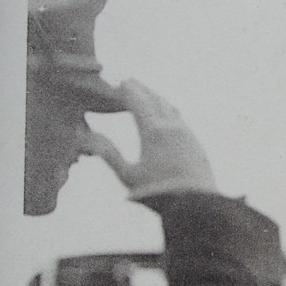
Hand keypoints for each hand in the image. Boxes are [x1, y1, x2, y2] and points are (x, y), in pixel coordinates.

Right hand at [84, 80, 217, 200]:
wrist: (195, 204)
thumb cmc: (157, 192)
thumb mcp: (127, 175)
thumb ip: (108, 154)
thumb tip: (88, 136)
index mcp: (153, 132)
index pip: (139, 102)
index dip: (129, 90)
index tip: (121, 81)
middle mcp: (172, 127)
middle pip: (156, 100)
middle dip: (142, 89)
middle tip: (131, 82)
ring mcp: (187, 134)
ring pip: (171, 108)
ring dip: (157, 98)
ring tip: (147, 94)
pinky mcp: (197, 143)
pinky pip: (181, 119)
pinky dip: (169, 110)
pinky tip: (167, 115)